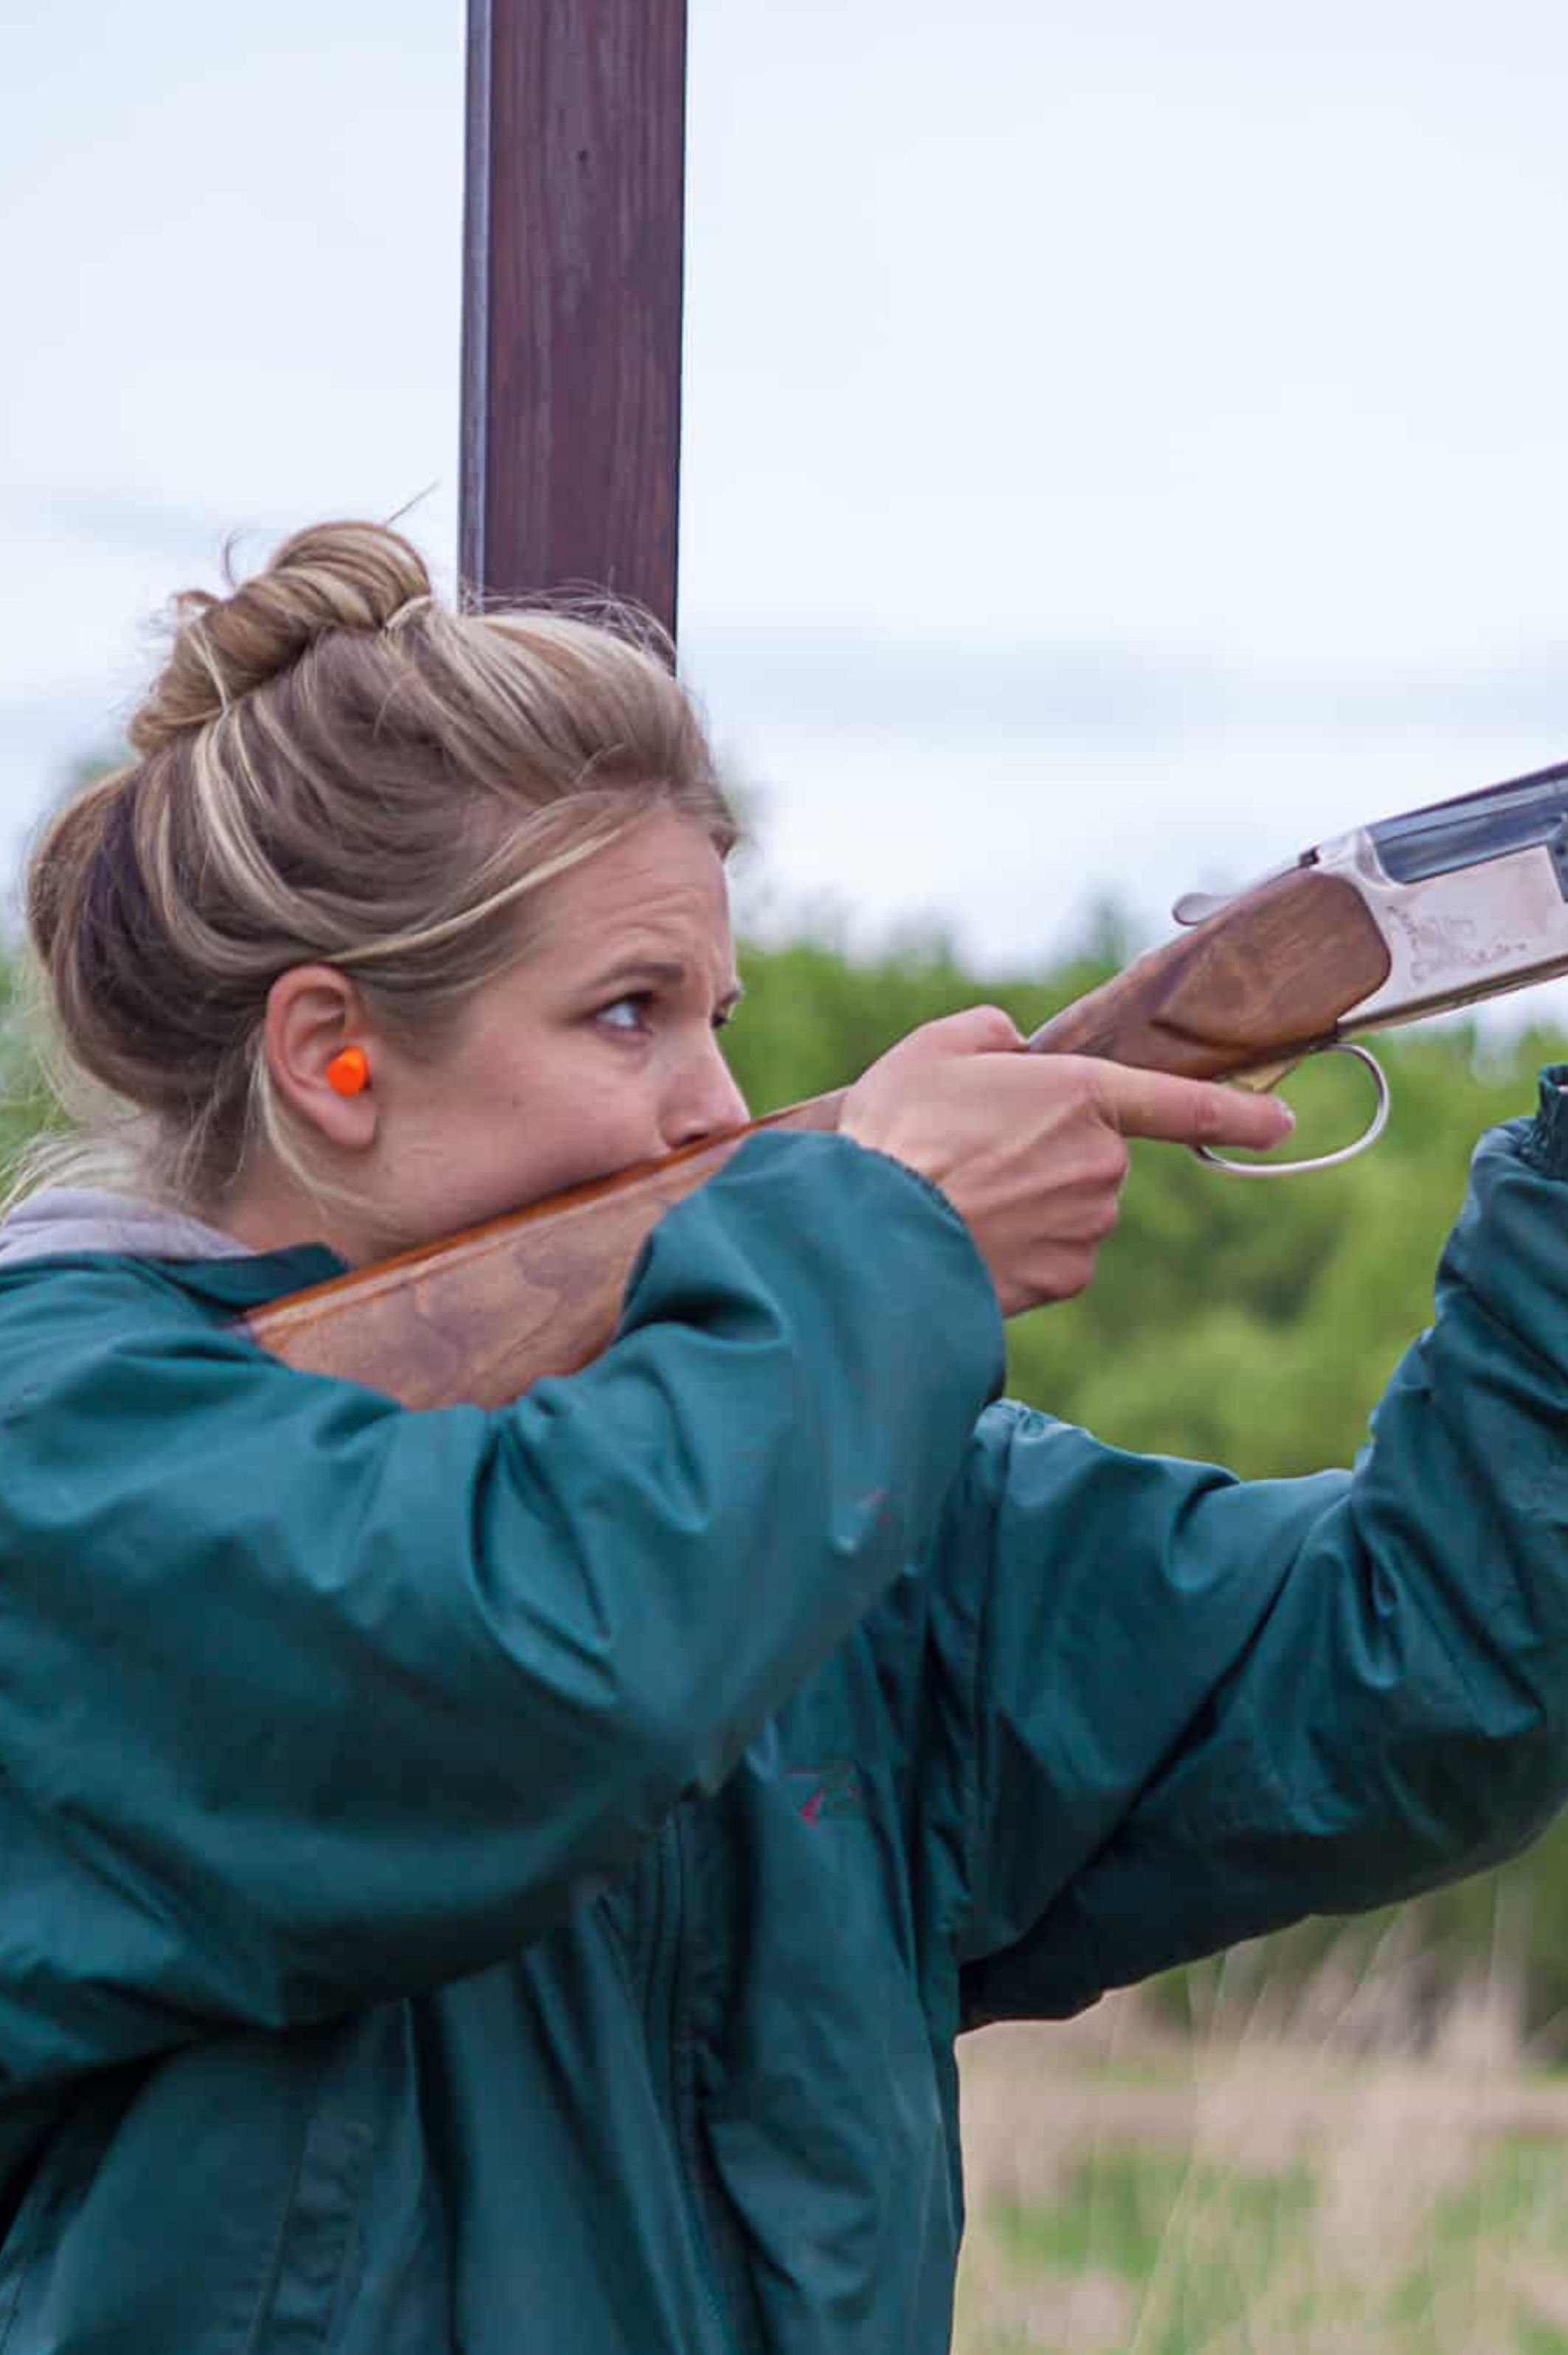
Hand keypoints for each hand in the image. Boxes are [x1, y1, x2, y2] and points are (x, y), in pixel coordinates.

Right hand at [839, 1006, 1294, 1315]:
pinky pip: (1056, 1257)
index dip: (1240, 1112)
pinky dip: (1022, 1250)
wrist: (870, 1236)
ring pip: (1075, 1209)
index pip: (1184, 1103)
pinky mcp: (1065, 1280)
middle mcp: (1102, 1163)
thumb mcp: (931, 1051)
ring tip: (962, 1200)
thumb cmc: (897, 1135)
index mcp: (1083, 1094)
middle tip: (974, 1153)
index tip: (1282, 1123)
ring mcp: (1088, 1227)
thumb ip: (985, 1032)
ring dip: (1034, 1204)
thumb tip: (1010, 1043)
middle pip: (1095, 1154)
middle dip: (1049, 1153)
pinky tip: (972, 1240)